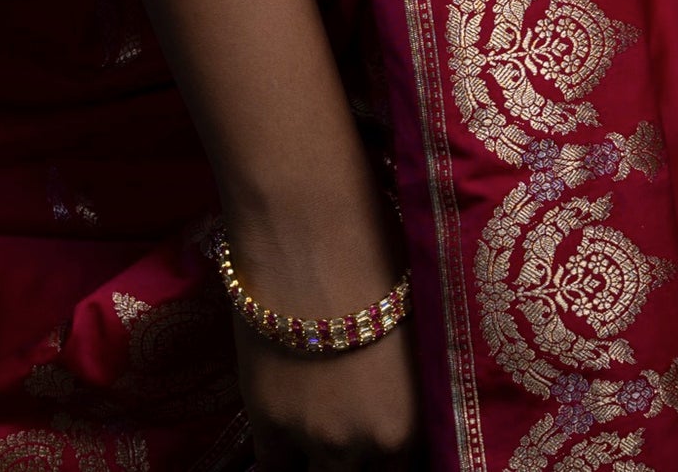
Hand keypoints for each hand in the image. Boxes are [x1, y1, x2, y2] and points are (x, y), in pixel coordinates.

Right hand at [227, 200, 423, 469]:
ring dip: (318, 454)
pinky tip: (282, 437)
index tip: (378, 442)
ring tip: (316, 422)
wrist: (310, 229)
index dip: (389, 455)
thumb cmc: (377, 260)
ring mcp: (313, 436)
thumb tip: (395, 398)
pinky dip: (279, 457)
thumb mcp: (411, 334)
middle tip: (345, 425)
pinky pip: (273, 466)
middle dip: (355, 460)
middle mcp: (367, 442)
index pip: (402, 470)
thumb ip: (404, 386)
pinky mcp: (266, 419)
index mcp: (411, 422)